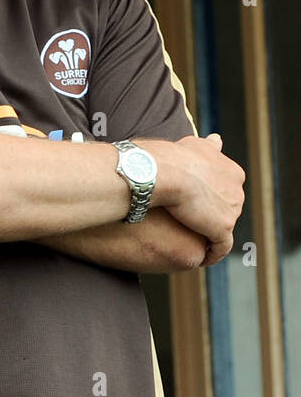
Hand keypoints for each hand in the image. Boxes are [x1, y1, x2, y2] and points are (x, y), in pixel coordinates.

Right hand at [145, 133, 244, 266]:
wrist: (159, 172)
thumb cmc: (169, 157)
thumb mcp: (193, 144)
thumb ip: (208, 146)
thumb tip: (216, 139)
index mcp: (233, 172)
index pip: (224, 189)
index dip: (207, 195)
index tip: (192, 200)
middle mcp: (237, 191)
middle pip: (226, 208)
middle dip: (210, 215)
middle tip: (189, 221)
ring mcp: (231, 211)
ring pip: (222, 227)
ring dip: (209, 233)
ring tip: (190, 239)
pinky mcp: (222, 229)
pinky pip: (220, 247)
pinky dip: (212, 253)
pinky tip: (201, 256)